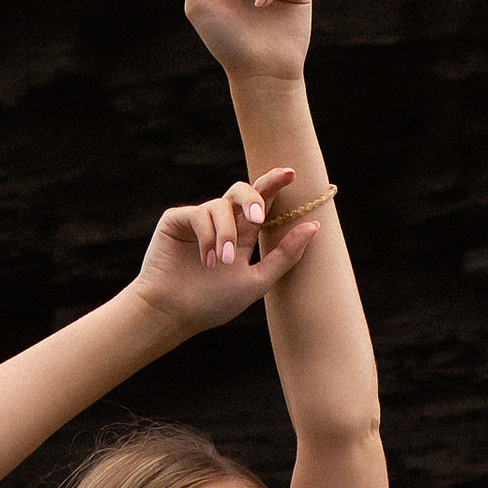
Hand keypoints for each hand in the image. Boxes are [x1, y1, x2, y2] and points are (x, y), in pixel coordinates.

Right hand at [132, 173, 320, 334]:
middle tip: (258, 218)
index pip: (262, 203)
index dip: (275, 184)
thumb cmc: (213, 303)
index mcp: (242, 235)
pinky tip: (205, 259)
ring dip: (226, 233)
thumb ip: (285, 255)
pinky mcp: (176, 219)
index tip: (291, 173)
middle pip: (242, 191)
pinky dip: (207, 235)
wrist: (173, 314)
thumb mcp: (257, 280)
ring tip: (221, 261)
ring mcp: (198, 220)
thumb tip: (315, 225)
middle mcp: (221, 223)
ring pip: (221, 205)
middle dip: (253, 197)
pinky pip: (199, 213)